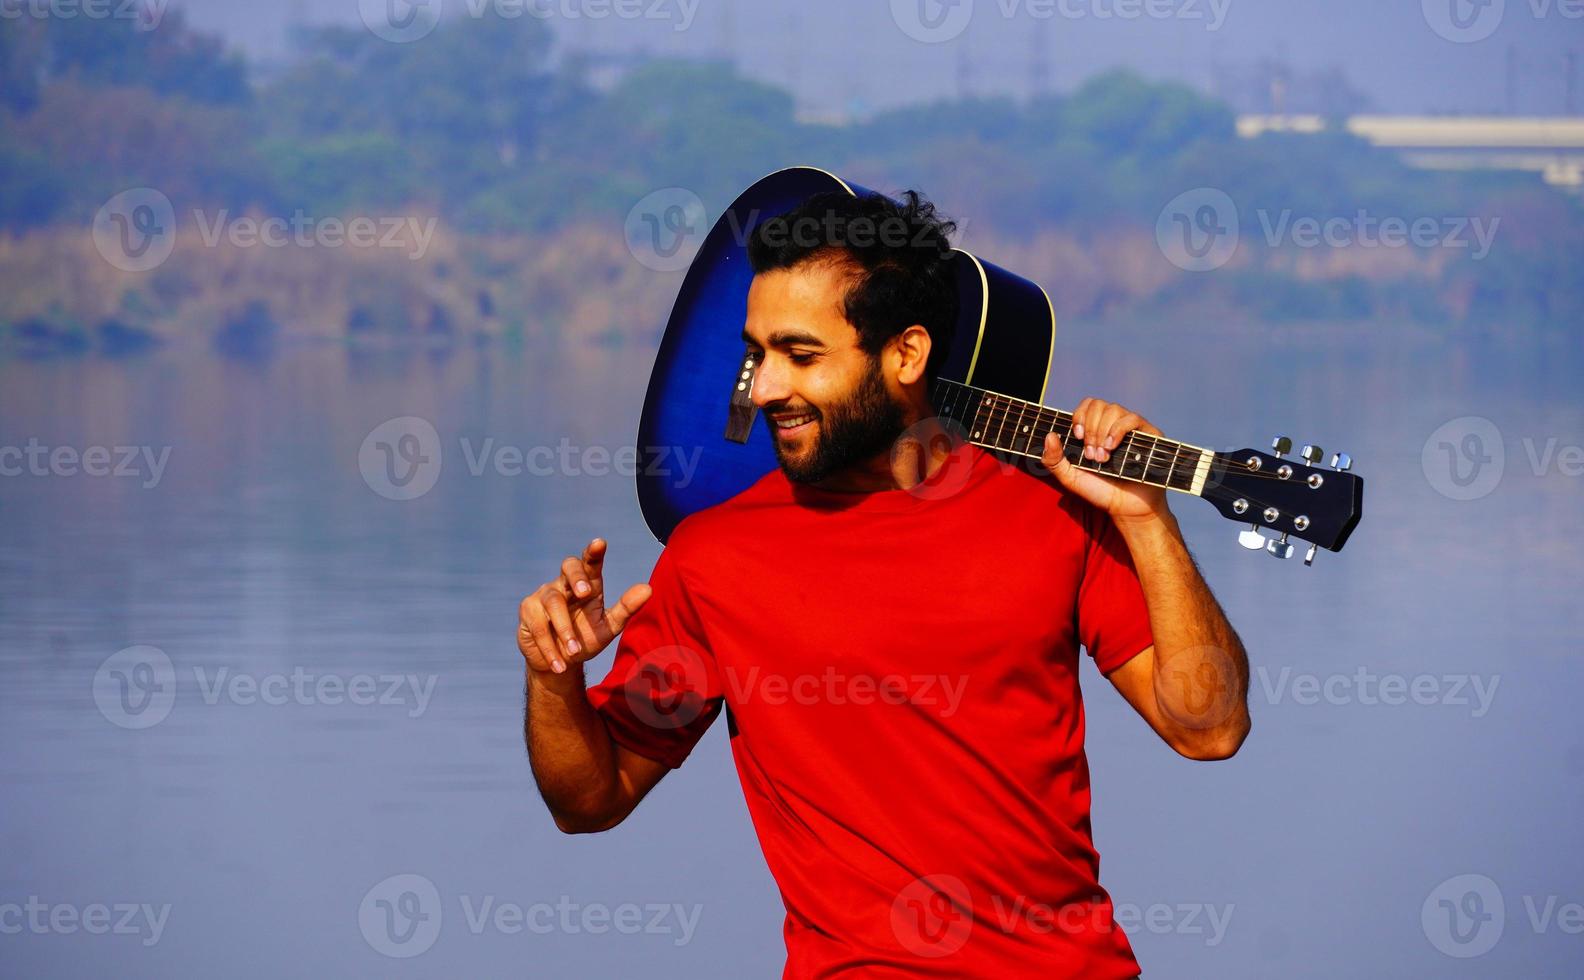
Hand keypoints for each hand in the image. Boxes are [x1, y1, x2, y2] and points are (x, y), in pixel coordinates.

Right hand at [518, 538, 651, 674]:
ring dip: (564, 629)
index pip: (590, 564)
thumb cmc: (586, 639)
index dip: (594, 552)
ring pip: (553, 602)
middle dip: (577, 577)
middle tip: (586, 592)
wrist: (560, 663)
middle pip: (568, 567)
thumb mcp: (609, 627)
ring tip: (574, 651)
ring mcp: (543, 596)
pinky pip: (538, 626)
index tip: (600, 543)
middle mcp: (565, 584)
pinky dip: (550, 647)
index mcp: (588, 585)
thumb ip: (626, 608)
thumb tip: (649, 589)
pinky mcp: (528, 612)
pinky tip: (560, 663)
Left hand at [1041, 397, 1170, 521]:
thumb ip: (1053, 460)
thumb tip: (1049, 436)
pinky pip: (1132, 418)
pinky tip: (1112, 447)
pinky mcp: (1148, 433)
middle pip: (1098, 404)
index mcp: (1095, 429)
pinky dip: (1118, 430)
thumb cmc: (1099, 491)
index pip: (1087, 405)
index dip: (1079, 416)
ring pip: (1113, 410)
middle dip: (1090, 429)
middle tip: (1091, 455)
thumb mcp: (1069, 477)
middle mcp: (1113, 424)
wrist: (1126, 507)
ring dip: (1102, 432)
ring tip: (1103, 457)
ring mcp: (1131, 428)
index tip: (1078, 437)